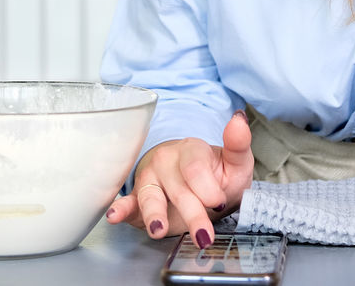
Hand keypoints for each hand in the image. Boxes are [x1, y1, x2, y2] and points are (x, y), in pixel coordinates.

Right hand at [105, 111, 252, 247]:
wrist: (201, 188)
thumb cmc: (217, 175)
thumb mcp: (235, 163)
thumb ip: (238, 145)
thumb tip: (239, 119)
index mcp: (190, 150)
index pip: (195, 168)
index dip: (207, 187)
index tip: (219, 201)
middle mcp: (166, 162)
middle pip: (178, 189)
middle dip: (192, 214)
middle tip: (203, 235)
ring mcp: (151, 180)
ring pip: (150, 197)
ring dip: (154, 214)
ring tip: (157, 229)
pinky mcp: (139, 200)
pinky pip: (128, 203)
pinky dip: (120, 209)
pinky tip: (115, 216)